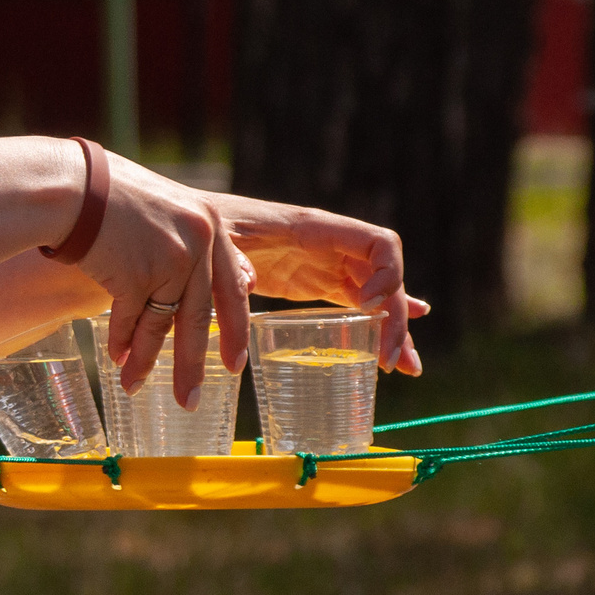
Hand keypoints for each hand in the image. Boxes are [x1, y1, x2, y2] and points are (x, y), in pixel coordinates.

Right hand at [82, 153, 252, 406]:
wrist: (73, 188)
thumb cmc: (115, 196)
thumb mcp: (171, 211)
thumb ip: (198, 245)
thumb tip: (230, 286)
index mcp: (211, 226)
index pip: (233, 290)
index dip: (235, 332)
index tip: (234, 366)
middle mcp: (197, 243)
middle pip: (200, 318)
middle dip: (192, 365)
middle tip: (191, 400)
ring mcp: (167, 259)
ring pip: (161, 324)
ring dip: (146, 360)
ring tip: (135, 387)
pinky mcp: (134, 274)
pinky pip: (131, 321)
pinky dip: (123, 343)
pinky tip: (119, 359)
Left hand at [204, 191, 428, 373]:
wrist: (188, 226)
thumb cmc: (203, 226)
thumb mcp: (216, 240)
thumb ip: (232, 259)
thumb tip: (251, 283)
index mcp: (314, 228)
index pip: (379, 243)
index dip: (388, 274)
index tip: (369, 306)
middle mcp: (330, 245)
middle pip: (384, 278)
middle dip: (394, 319)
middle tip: (390, 363)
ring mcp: (325, 265)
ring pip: (374, 296)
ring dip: (392, 330)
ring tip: (405, 369)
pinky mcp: (313, 283)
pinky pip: (354, 303)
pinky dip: (374, 324)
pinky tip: (390, 346)